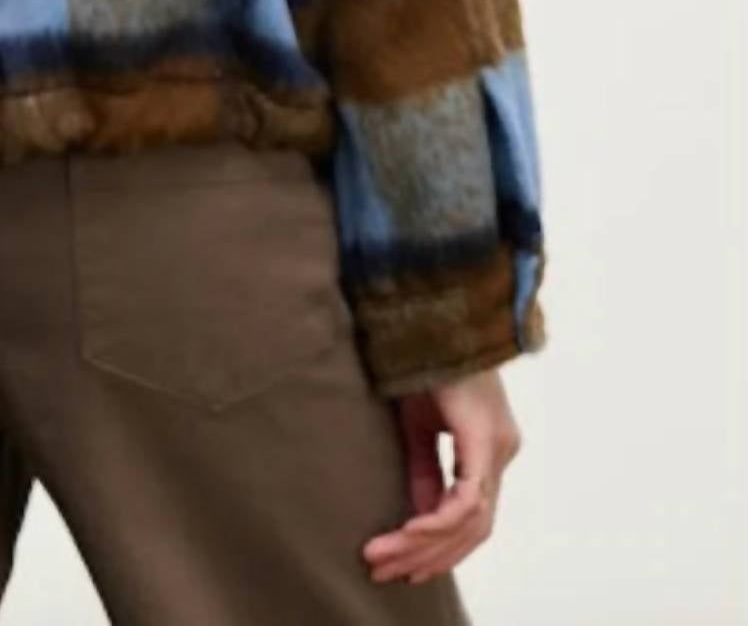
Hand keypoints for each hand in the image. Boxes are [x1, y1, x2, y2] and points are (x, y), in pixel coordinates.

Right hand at [363, 368, 522, 586]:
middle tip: (386, 572)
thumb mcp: (420, 425)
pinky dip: (436, 522)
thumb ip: (425, 470)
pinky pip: (466, 501)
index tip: (401, 563)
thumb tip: (419, 517)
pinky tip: (407, 532)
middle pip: (473, 529)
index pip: (471, 515)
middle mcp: (502, 453)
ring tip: (385, 558)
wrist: (434, 314)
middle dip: (430, 557)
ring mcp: (499, 448)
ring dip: (426, 546)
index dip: (438, 546)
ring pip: (471, 523)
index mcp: (490, 447)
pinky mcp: (485, 441)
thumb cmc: (426, 361)